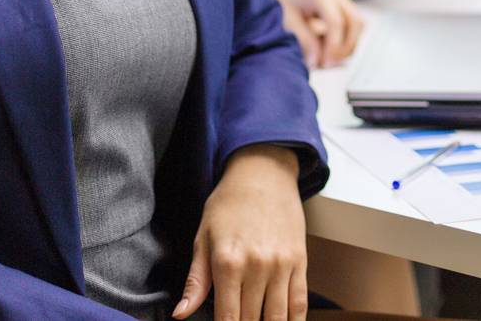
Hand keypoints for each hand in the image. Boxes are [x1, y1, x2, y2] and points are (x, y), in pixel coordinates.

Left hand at [176, 145, 306, 320]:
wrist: (263, 173)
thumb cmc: (229, 204)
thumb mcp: (203, 237)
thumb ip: (195, 281)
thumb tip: (180, 314)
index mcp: (227, 263)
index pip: (228, 319)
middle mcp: (257, 267)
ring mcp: (281, 265)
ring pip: (277, 318)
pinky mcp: (300, 261)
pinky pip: (299, 303)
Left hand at [255, 0, 363, 68]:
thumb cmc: (278, 0)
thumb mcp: (287, 21)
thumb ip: (304, 41)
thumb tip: (318, 60)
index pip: (336, 23)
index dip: (334, 46)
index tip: (325, 63)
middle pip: (355, 22)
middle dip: (346, 47)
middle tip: (329, 63)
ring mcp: (340, 0)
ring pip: (358, 25)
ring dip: (348, 44)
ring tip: (328, 58)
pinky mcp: (340, 7)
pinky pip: (351, 26)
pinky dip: (344, 40)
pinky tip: (328, 51)